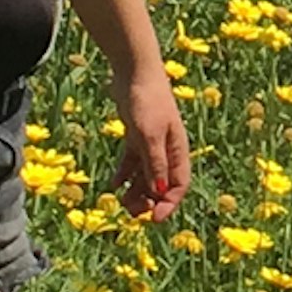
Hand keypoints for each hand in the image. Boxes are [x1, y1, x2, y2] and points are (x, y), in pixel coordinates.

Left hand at [114, 59, 190, 218]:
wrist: (135, 72)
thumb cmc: (147, 101)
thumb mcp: (149, 134)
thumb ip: (154, 163)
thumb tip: (159, 191)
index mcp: (178, 149)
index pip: (179, 184)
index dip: (169, 203)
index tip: (154, 219)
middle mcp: (167, 149)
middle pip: (161, 183)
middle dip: (149, 201)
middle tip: (131, 213)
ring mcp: (151, 143)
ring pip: (145, 175)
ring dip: (136, 191)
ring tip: (121, 202)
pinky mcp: (136, 137)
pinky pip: (131, 163)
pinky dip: (124, 175)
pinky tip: (113, 185)